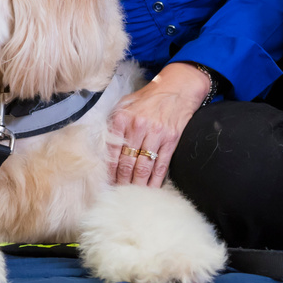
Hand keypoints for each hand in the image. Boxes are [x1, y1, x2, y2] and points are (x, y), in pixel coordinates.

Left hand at [106, 63, 210, 187]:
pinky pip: (161, 165)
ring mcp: (156, 134)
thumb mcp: (127, 103)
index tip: (108, 183)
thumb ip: (116, 122)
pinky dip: (156, 180)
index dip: (110, 171)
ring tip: (133, 195)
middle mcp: (138, 126)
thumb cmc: (149, 97)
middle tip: (119, 194)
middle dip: (122, 181)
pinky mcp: (171, 139)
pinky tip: (151, 189)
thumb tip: (105, 145)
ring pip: (144, 167)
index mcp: (123, 118)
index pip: (113, 151)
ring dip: (138, 184)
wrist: (177, 88)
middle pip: (127, 162)